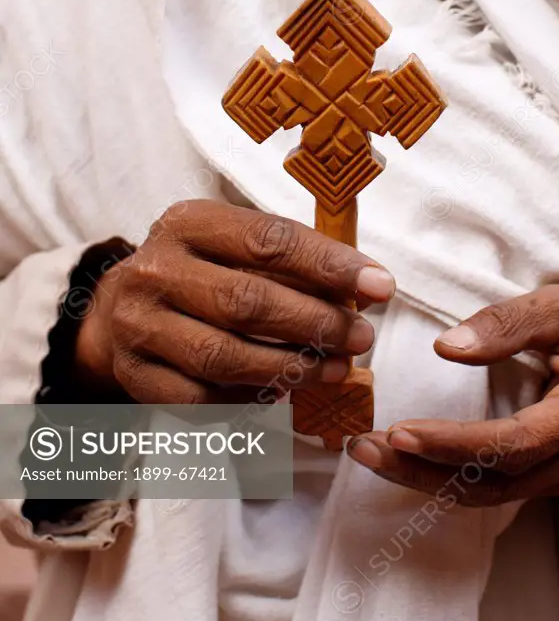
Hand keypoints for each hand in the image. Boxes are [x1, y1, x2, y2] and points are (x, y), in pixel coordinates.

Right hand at [75, 200, 394, 403]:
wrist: (118, 308)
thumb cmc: (200, 270)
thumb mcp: (232, 242)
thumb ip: (289, 258)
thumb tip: (364, 287)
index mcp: (188, 223)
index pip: (267, 240)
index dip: (329, 265)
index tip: (379, 285)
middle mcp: (156, 270)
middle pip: (246, 301)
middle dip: (316, 322)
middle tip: (361, 336)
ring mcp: (139, 325)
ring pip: (225, 356)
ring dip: (292, 367)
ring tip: (338, 368)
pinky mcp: (136, 376)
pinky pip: (204, 398)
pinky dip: (253, 398)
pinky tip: (287, 391)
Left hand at [348, 280, 558, 503]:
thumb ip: (505, 324)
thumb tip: (446, 348)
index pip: (513, 444)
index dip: (453, 444)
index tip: (399, 431)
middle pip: (496, 481)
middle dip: (424, 469)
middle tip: (363, 448)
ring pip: (496, 492)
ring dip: (431, 478)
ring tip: (374, 455)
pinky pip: (504, 486)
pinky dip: (455, 476)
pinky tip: (414, 459)